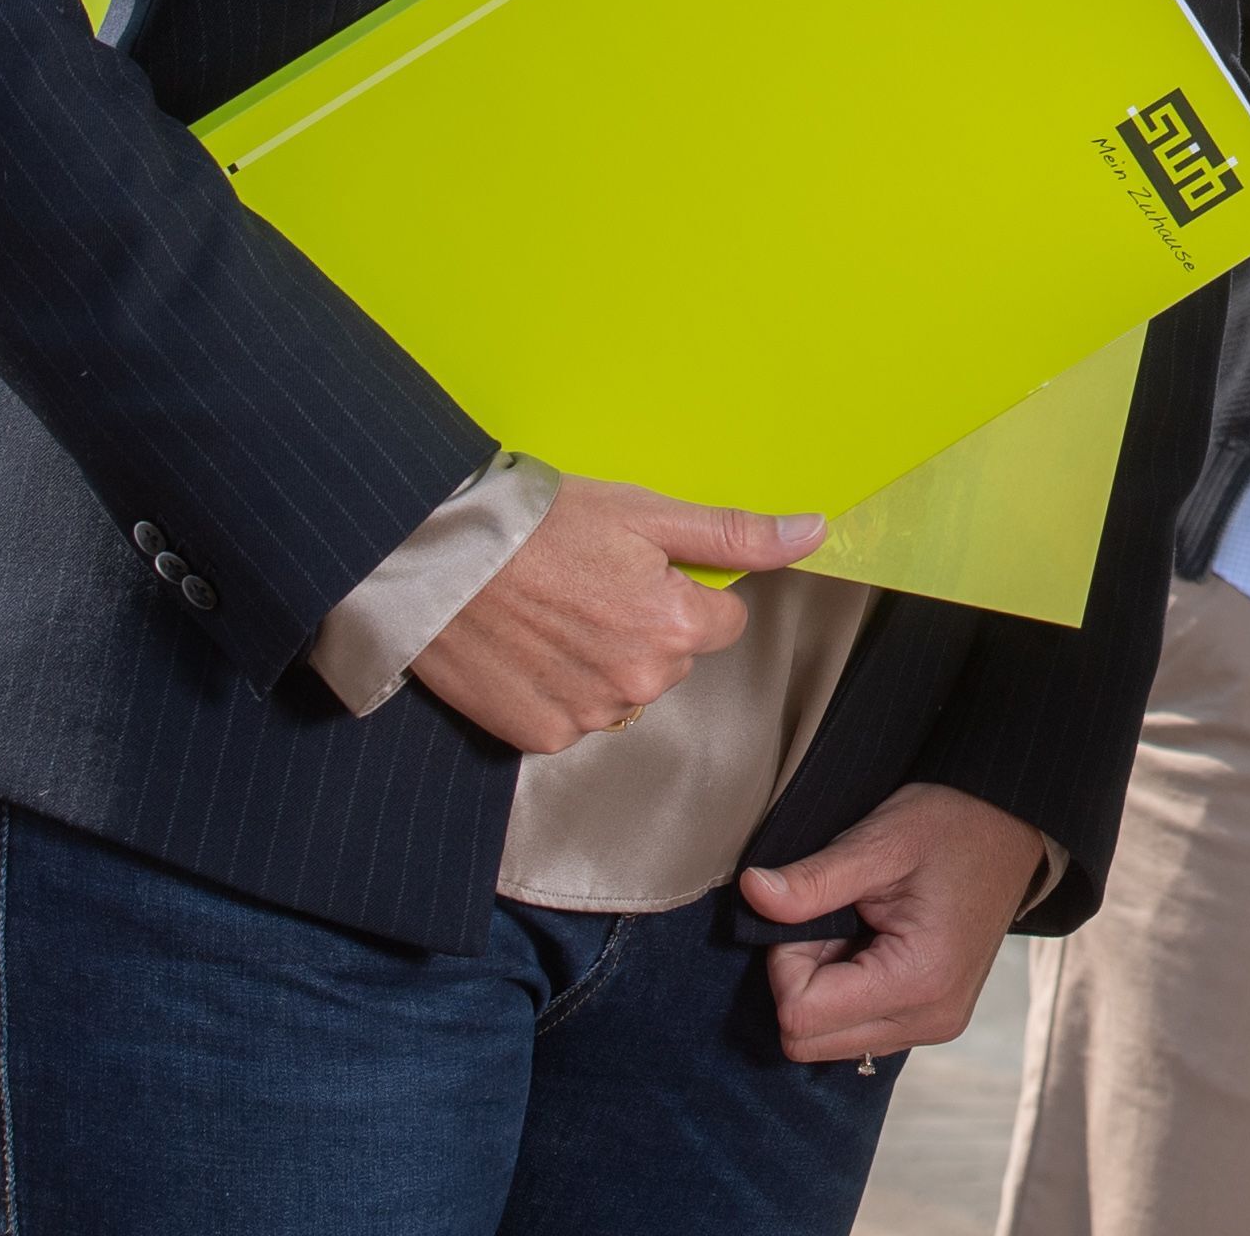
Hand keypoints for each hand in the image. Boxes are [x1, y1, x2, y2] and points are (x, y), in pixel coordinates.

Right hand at [405, 479, 822, 752]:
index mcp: (675, 627)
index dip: (685, 591)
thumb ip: (735, 534)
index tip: (639, 568)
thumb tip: (815, 532)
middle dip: (644, 625)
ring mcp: (587, 715)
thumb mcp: (646, 513)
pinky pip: (573, 716)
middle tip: (587, 584)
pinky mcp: (538, 737)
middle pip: (673, 659)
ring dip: (601, 660)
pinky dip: (557, 687)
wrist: (434, 559)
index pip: (722, 624)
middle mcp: (639, 683)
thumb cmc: (540, 526)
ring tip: (550, 612)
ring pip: (624, 689)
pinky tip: (528, 648)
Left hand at [744, 779, 1047, 1062]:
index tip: (816, 913)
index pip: (801, 1015)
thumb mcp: (880, 842)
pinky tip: (870, 947)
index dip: (786, 960)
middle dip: (801, 979)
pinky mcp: (931, 1020)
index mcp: (919, 981)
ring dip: (822, 989)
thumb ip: (813, 880)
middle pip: (806, 1042)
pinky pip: (855, 1033)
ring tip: (857, 930)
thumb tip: (752, 893)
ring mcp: (933, 1026)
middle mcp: (930, 1019)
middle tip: (834, 921)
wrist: (1012, 826)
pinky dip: (844, 995)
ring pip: (826, 1043)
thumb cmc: (951, 826)